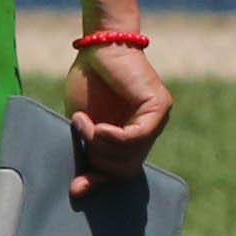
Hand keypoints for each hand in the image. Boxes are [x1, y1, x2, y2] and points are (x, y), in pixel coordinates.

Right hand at [64, 37, 169, 200]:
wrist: (98, 47)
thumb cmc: (88, 81)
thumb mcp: (84, 124)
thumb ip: (88, 150)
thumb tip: (77, 188)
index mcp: (132, 139)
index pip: (121, 172)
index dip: (99, 182)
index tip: (76, 188)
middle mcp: (149, 132)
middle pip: (124, 168)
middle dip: (97, 159)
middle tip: (81, 133)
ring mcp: (158, 120)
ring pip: (129, 155)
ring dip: (98, 143)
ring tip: (82, 121)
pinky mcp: (159, 107)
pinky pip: (136, 138)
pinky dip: (111, 137)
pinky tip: (97, 126)